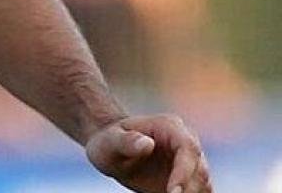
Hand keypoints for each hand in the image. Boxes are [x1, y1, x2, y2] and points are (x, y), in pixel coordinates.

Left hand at [86, 115, 211, 192]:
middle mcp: (186, 141)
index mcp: (170, 126)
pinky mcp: (188, 177)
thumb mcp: (110, 141)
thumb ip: (127, 141)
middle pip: (200, 169)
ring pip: (203, 183)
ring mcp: (190, 160)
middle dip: (189, 189)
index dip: (184, 172)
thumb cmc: (108, 142)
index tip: (173, 192)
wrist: (112, 150)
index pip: (188, 149)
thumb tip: (147, 143)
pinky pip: (200, 191)